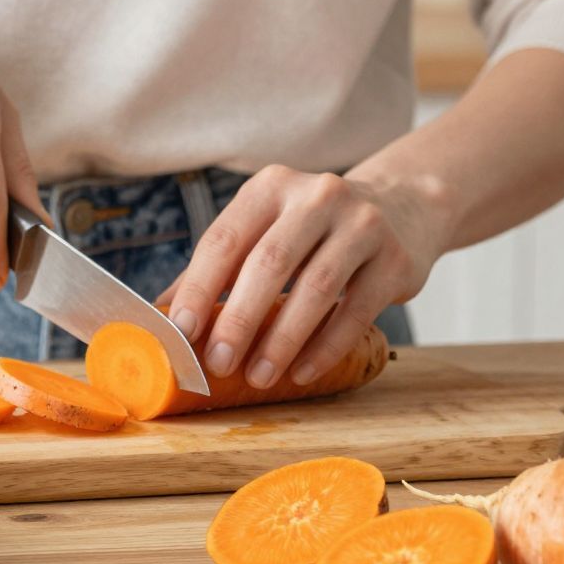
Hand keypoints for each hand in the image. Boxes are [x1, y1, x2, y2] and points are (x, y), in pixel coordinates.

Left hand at [165, 166, 451, 389]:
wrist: (403, 207)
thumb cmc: (314, 229)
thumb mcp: (266, 228)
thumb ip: (219, 266)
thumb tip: (161, 315)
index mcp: (270, 187)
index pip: (225, 239)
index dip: (199, 287)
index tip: (181, 331)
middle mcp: (316, 196)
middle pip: (268, 263)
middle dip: (239, 319)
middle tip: (218, 363)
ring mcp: (362, 224)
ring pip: (316, 288)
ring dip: (282, 339)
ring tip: (259, 376)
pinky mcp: (394, 259)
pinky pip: (357, 310)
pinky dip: (326, 346)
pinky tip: (302, 372)